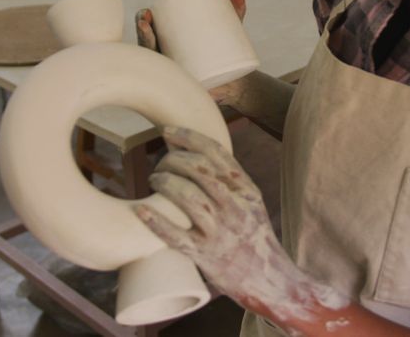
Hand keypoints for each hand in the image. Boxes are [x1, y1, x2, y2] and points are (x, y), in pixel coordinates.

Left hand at [132, 127, 325, 319]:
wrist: (268, 278)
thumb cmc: (254, 236)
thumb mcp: (251, 202)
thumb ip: (229, 180)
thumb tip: (194, 153)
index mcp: (247, 191)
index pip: (217, 154)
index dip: (189, 137)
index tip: (167, 131)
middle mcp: (236, 208)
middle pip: (200, 171)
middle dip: (175, 160)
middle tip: (160, 162)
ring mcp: (220, 232)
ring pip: (189, 198)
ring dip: (166, 183)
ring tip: (153, 179)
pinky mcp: (205, 255)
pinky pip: (176, 236)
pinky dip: (156, 222)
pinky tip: (140, 210)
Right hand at [135, 0, 247, 105]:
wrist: (235, 82)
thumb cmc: (224, 52)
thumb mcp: (227, 31)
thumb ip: (233, 14)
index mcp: (171, 40)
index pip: (152, 29)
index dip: (144, 20)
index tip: (147, 12)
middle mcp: (166, 55)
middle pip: (147, 44)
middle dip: (142, 33)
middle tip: (145, 22)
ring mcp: (171, 71)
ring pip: (154, 61)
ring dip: (145, 50)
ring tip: (147, 38)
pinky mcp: (180, 84)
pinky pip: (164, 83)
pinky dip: (157, 78)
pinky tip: (151, 72)